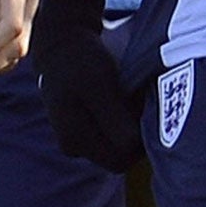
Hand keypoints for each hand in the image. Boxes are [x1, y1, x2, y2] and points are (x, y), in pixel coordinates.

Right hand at [31, 0, 144, 171]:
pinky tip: (124, 97)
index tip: (144, 110)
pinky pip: (111, 135)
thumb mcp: (100, 83)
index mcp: (75, 140)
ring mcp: (78, 140)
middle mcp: (75, 147)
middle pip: (120, 155)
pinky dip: (122, 120)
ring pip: (117, 145)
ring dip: (130, 125)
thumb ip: (114, 116)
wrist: (61, 46)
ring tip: (132, 95)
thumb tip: (132, 144)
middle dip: (136, 133)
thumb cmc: (81, 61)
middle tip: (140, 100)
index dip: (139, 141)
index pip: (121, 160)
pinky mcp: (83, 130)